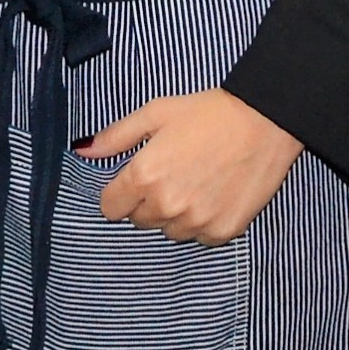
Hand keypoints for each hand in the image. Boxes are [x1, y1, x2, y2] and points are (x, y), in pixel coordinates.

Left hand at [81, 90, 303, 243]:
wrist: (266, 119)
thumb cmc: (209, 111)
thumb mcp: (156, 112)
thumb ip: (116, 136)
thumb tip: (82, 149)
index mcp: (144, 176)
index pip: (110, 207)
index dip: (120, 192)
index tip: (136, 179)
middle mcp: (167, 205)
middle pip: (140, 220)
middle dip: (148, 200)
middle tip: (173, 172)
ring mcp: (196, 222)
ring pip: (169, 231)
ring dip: (175, 213)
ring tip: (196, 181)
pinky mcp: (223, 232)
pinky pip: (199, 237)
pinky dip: (203, 222)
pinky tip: (215, 194)